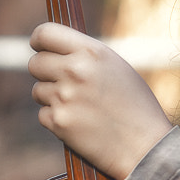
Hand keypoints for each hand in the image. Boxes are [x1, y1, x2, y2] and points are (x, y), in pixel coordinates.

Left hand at [28, 23, 172, 179]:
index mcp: (91, 52)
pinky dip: (56, 119)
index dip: (38, 40)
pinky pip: (43, 114)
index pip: (45, 34)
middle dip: (44, 72)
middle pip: (35, 63)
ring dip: (52, 97)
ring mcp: (64, 97)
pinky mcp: (58, 122)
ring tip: (80, 107)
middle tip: (61, 82)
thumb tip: (53, 50)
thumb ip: (85, 55)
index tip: (38, 46)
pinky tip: (80, 123)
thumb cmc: (135, 105)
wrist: (145, 146)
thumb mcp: (115, 67)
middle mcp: (75, 71)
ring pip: (38, 91)